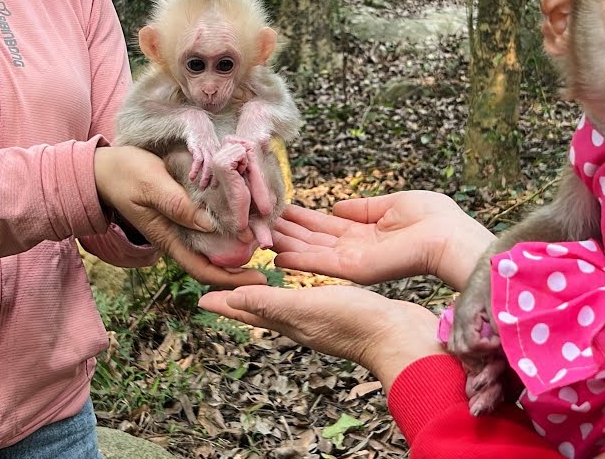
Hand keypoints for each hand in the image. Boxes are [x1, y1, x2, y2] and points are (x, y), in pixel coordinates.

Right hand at [94, 145, 265, 287]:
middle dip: (243, 264)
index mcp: (169, 238)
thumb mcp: (151, 185)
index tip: (258, 278)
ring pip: (215, 242)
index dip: (231, 278)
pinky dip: (230, 222)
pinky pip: (211, 222)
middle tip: (274, 258)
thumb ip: (177, 204)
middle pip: (215, 261)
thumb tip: (209, 224)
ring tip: (267, 237)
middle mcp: (179, 236)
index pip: (203, 269)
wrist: (103, 168)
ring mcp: (183, 224)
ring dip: (240, 243)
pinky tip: (248, 216)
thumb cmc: (124, 175)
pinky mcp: (186, 208)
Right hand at [185, 112, 220, 188]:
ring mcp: (205, 148)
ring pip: (208, 165)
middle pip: (217, 167)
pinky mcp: (196, 146)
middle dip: (215, 179)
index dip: (223, 175)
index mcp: (218, 150)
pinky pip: (197, 160)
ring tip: (202, 187)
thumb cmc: (203, 134)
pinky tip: (192, 177)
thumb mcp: (211, 144)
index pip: (224, 165)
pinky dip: (195, 169)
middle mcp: (213, 150)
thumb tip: (216, 168)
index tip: (220, 186)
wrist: (196, 121)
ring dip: (205, 177)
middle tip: (212, 190)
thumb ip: (213, 154)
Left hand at [198, 284, 445, 390]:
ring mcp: (323, 315)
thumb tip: (229, 300)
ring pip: (286, 296)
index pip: (247, 311)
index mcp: (288, 322)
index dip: (225, 302)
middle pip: (263, 304)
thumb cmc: (356, 323)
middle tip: (226, 276)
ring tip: (259, 267)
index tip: (201, 295)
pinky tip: (306, 273)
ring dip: (270, 283)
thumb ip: (269, 303)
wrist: (403, 337)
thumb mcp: (306, 307)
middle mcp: (302, 320)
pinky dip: (299, 279)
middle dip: (243, 291)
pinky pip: (311, 289)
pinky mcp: (343, 306)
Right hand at [272, 191, 493, 288]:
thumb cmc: (433, 219)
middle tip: (260, 223)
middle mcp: (356, 249)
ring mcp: (354, 261)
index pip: (327, 226)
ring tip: (260, 236)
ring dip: (286, 245)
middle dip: (288, 231)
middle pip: (314, 240)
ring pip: (311, 252)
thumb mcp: (393, 204)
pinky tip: (277, 256)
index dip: (304, 219)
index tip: (281, 211)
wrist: (448, 238)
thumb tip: (339, 207)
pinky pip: (320, 264)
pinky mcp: (354, 270)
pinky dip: (298, 260)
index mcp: (367, 232)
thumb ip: (364, 207)